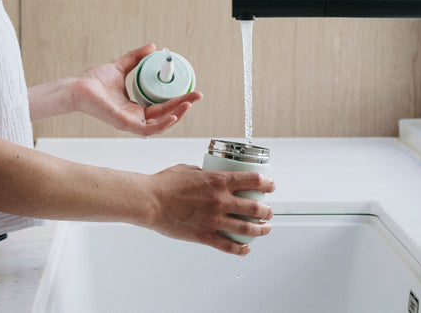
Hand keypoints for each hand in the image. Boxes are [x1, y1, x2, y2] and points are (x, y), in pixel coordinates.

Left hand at [73, 44, 202, 135]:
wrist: (77, 86)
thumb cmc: (94, 81)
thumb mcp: (120, 66)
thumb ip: (136, 58)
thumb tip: (152, 47)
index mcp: (135, 107)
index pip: (163, 106)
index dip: (178, 100)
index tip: (192, 91)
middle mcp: (135, 117)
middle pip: (166, 115)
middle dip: (183, 106)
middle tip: (198, 95)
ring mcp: (129, 122)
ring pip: (159, 124)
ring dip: (177, 115)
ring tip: (189, 104)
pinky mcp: (123, 123)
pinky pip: (146, 129)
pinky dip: (161, 125)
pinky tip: (173, 116)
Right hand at [145, 164, 274, 254]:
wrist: (149, 201)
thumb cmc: (165, 183)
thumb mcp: (190, 170)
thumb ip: (206, 174)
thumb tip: (213, 177)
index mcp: (219, 180)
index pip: (254, 180)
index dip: (267, 183)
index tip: (271, 186)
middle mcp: (221, 200)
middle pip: (256, 207)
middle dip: (267, 211)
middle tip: (269, 212)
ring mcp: (214, 219)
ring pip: (248, 228)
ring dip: (261, 230)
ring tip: (265, 229)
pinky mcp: (205, 236)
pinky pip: (229, 246)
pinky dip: (241, 249)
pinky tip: (246, 248)